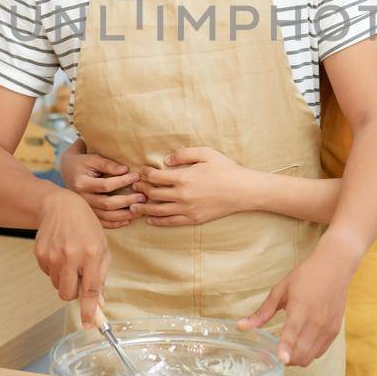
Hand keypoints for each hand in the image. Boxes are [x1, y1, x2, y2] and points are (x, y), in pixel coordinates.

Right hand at [34, 187, 109, 321]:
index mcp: (91, 253)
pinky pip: (48, 275)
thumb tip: (98, 304)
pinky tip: (60, 253)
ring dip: (65, 280)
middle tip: (79, 278)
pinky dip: (55, 270)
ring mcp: (52, 255)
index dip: (90, 310)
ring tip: (71, 260)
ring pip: (58, 286)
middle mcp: (70, 256)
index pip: (90, 290)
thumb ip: (101, 276)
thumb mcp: (102, 247)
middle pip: (68, 294)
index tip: (90, 325)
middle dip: (74, 293)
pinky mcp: (40, 254)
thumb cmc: (86, 226)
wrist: (60, 206)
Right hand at [60, 141, 141, 228]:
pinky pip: (102, 223)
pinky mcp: (88, 215)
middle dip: (127, 201)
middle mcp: (81, 199)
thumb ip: (107, 164)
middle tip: (143, 197)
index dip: (122, 181)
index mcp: (81, 184)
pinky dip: (115, 224)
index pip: (105, 185)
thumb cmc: (82, 163)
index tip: (136, 176)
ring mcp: (84, 209)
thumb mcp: (92, 158)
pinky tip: (128, 220)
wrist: (67, 172)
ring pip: (106, 216)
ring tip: (140, 210)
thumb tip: (125, 170)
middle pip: (107, 204)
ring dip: (124, 214)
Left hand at [133, 146, 252, 226]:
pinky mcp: (193, 219)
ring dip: (143, 208)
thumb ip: (184, 153)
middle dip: (141, 189)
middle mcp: (182, 195)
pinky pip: (171, 222)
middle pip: (154, 194)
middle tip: (134, 186)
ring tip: (133, 206)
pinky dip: (158, 221)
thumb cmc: (226, 169)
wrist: (243, 191)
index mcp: (183, 178)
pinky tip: (150, 219)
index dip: (145, 173)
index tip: (141, 171)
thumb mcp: (206, 153)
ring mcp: (187, 209)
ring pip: (158, 210)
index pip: (156, 177)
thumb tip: (166, 159)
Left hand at [238, 234, 360, 366]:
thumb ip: (263, 312)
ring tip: (288, 349)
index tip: (281, 359)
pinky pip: (320, 352)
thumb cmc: (306, 276)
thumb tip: (241, 326)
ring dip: (297, 359)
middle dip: (286, 359)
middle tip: (276, 353)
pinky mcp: (334, 331)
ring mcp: (327, 328)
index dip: (286, 348)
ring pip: (310, 357)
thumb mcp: (281, 290)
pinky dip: (309, 354)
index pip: (292, 332)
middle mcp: (316, 321)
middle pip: (301, 353)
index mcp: (301, 308)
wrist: (334, 268)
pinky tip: (302, 343)